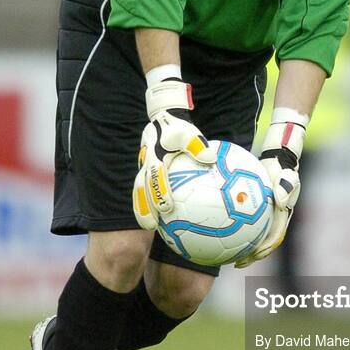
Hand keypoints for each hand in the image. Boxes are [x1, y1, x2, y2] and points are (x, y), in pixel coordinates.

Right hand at [132, 77, 215, 230]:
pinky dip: (148, 204)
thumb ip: (197, 145)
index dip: (160, 193)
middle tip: (151, 226)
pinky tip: (160, 220)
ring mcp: (143, 170)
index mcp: (155, 156)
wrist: (162, 121)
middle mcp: (146, 165)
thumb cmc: (178, 129)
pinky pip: (144, 191)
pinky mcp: (145, 173)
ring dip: (142, 209)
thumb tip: (210, 159)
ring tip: (149, 227)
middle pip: (141, 189)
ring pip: (139, 192)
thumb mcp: (188, 133)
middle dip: (144, 208)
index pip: (156, 176)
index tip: (167, 208)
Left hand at [235, 116, 304, 267]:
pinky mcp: (258, 209)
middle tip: (236, 264)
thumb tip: (280, 200)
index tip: (252, 257)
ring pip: (255, 235)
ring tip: (225, 254)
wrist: (280, 157)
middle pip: (264, 243)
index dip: (264, 250)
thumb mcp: (287, 173)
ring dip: (243, 246)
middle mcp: (275, 219)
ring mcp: (267, 215)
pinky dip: (235, 228)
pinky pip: (245, 221)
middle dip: (252, 256)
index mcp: (283, 215)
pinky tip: (217, 228)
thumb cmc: (283, 165)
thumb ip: (286, 185)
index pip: (274, 238)